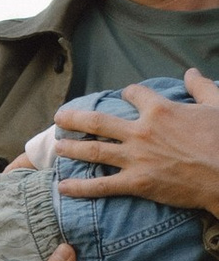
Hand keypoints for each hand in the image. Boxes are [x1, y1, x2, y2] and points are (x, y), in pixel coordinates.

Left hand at [52, 71, 218, 218]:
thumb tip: (191, 72)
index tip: (125, 95)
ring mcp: (136, 158)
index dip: (129, 94)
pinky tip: (62, 188)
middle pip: (97, 122)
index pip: (134, 94)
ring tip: (57, 147)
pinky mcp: (137, 183)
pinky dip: (80, 188)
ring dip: (71, 149)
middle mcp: (141, 131)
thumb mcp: (218, 104)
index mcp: (160, 110)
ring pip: (94, 151)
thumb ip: (201, 87)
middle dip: (74, 119)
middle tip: (59, 118)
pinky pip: (102, 185)